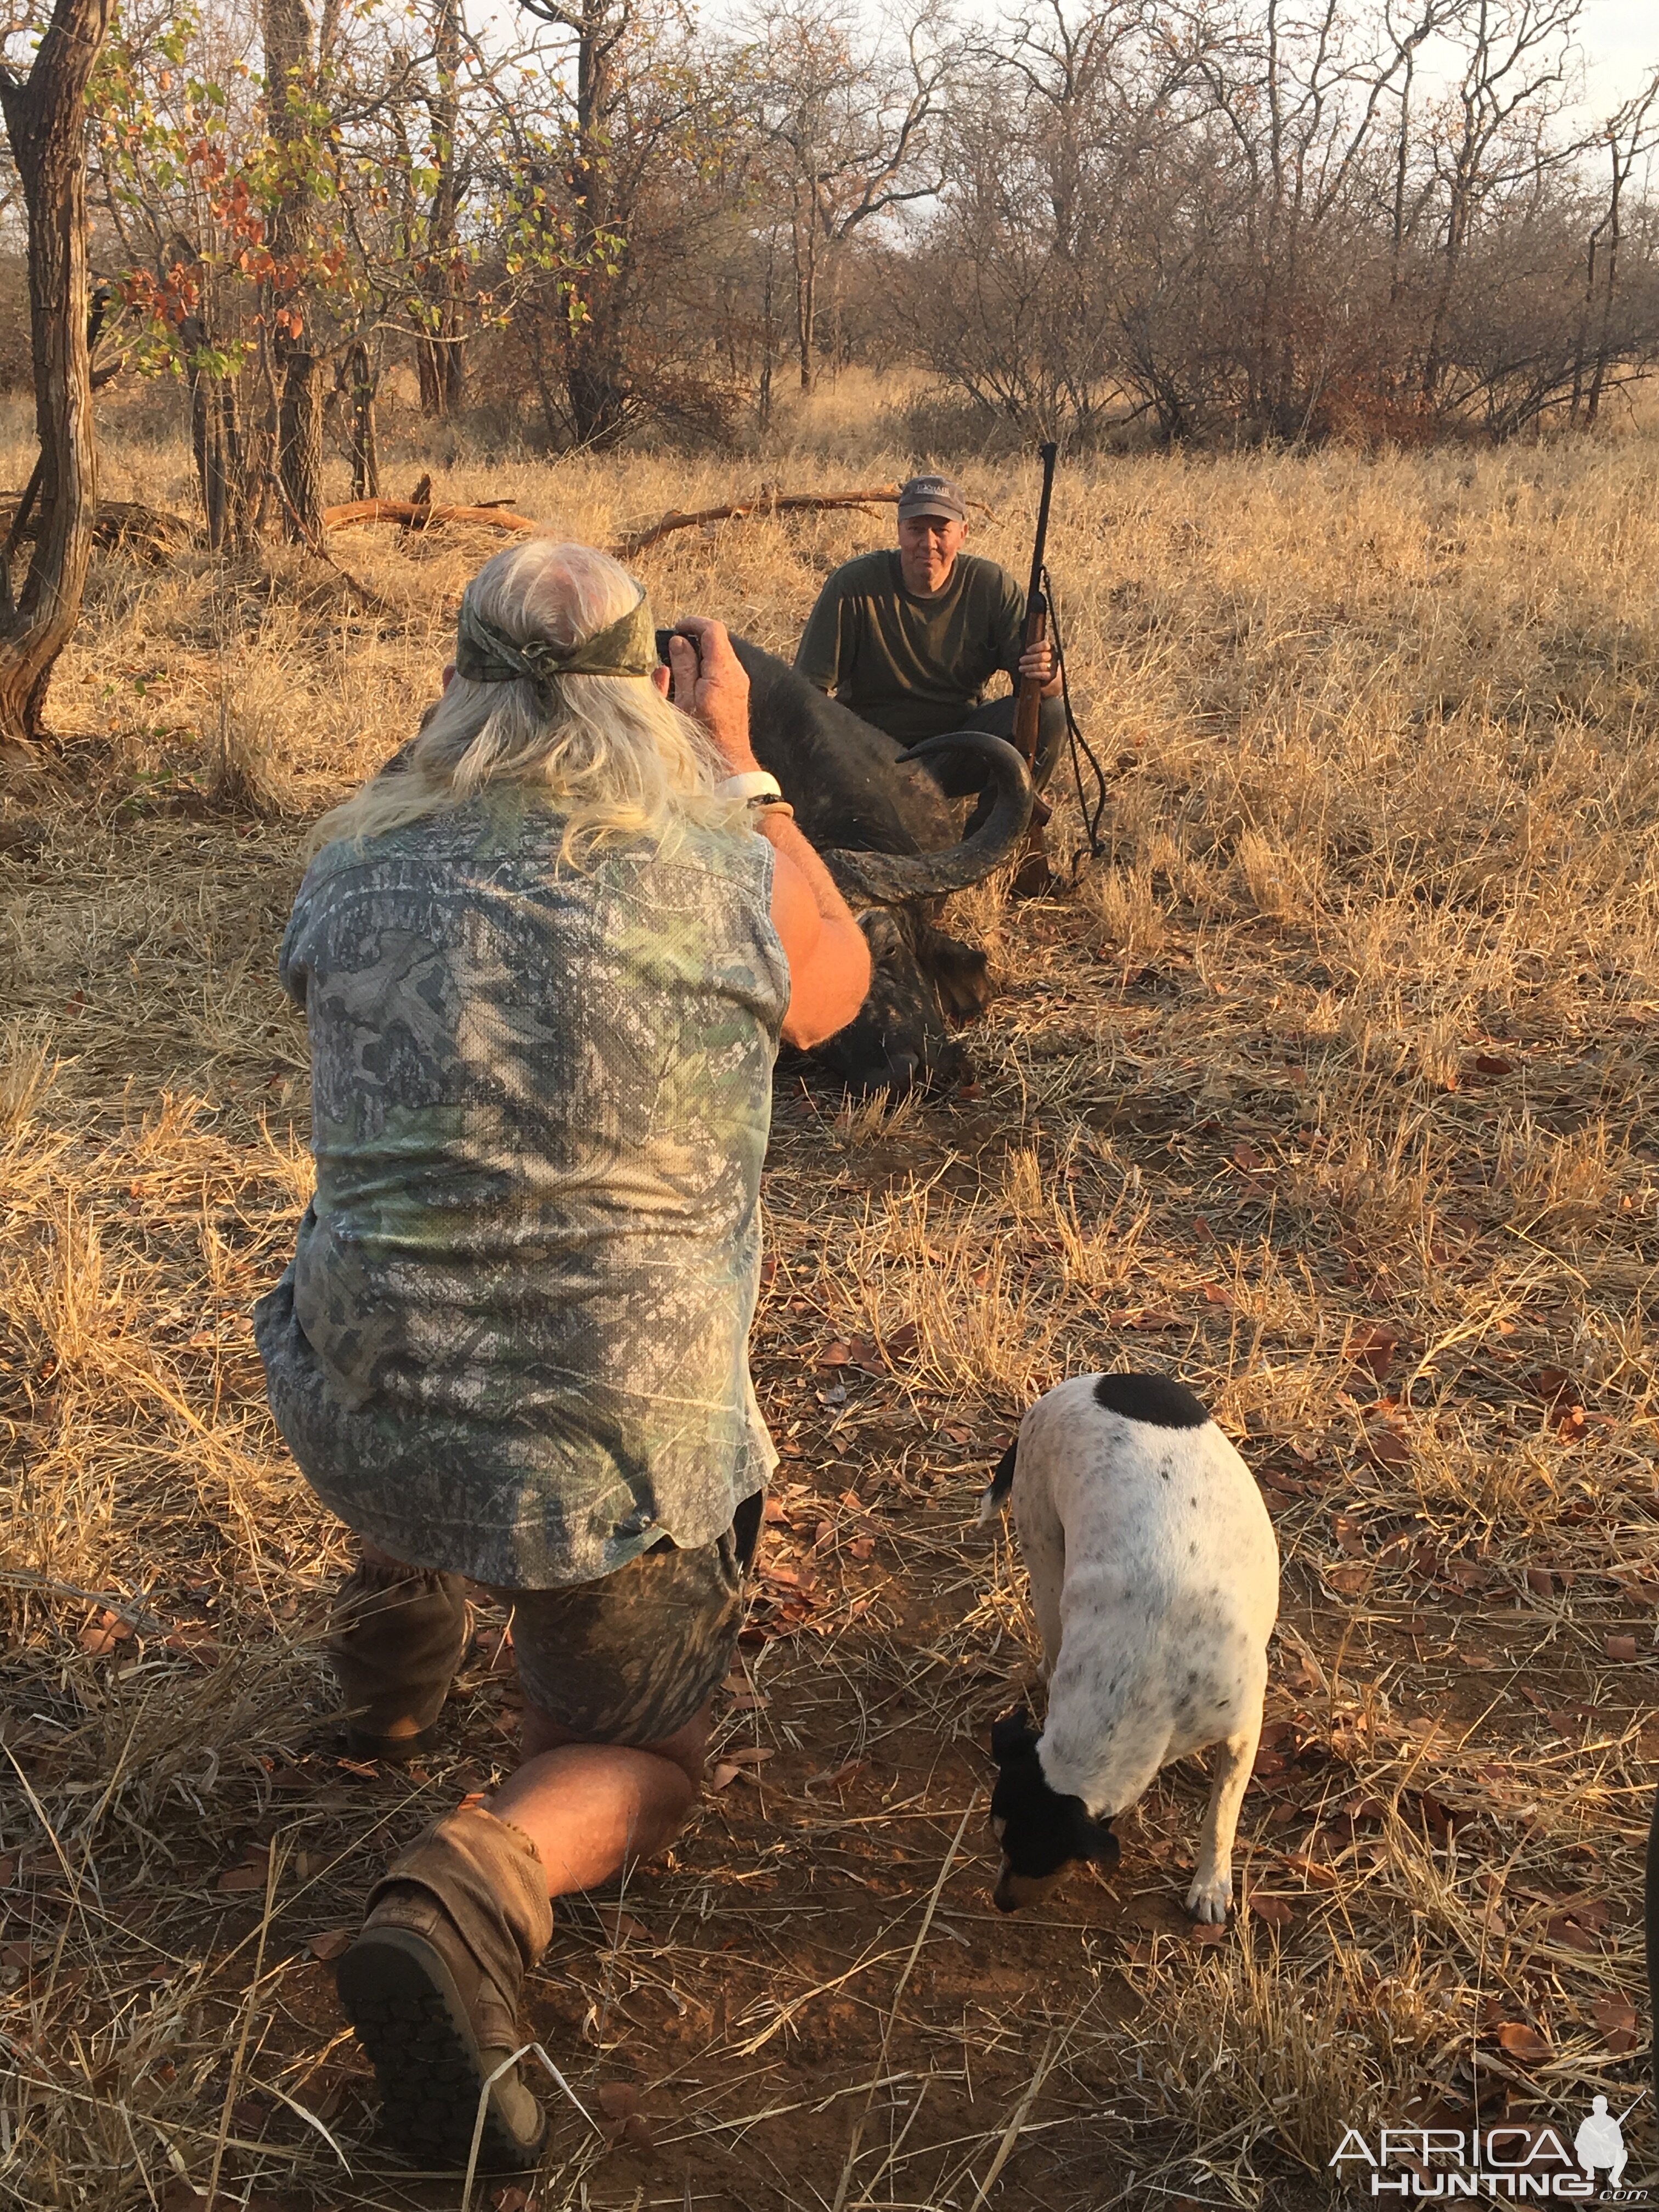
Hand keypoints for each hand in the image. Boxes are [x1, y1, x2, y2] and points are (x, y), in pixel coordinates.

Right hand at [667, 616, 755, 773]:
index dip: (693, 624)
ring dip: (697, 655)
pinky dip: (704, 668)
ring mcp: (738, 682)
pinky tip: (689, 682)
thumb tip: (678, 642)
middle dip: (693, 640)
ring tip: (677, 667)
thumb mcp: (685, 700)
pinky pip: (720, 670)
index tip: (676, 629)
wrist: (726, 763)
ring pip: (717, 655)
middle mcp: (735, 673)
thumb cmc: (702, 737)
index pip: (713, 630)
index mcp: (723, 671)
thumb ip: (683, 668)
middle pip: (716, 641)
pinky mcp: (736, 692)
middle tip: (671, 649)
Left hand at [1017, 637, 1053, 684]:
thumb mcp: (1035, 653)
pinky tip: (1027, 674)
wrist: (1047, 677)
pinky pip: (1043, 675)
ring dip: (1029, 667)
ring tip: (1021, 668)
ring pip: (1041, 666)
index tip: (1027, 651)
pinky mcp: (1053, 675)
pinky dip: (1033, 674)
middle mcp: (1054, 656)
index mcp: (1050, 647)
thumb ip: (1032, 650)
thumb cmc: (1037, 661)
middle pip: (1042, 656)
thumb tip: (1023, 648)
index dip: (1035, 647)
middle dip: (1029, 658)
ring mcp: (1054, 666)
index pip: (1045, 645)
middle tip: (1021, 660)